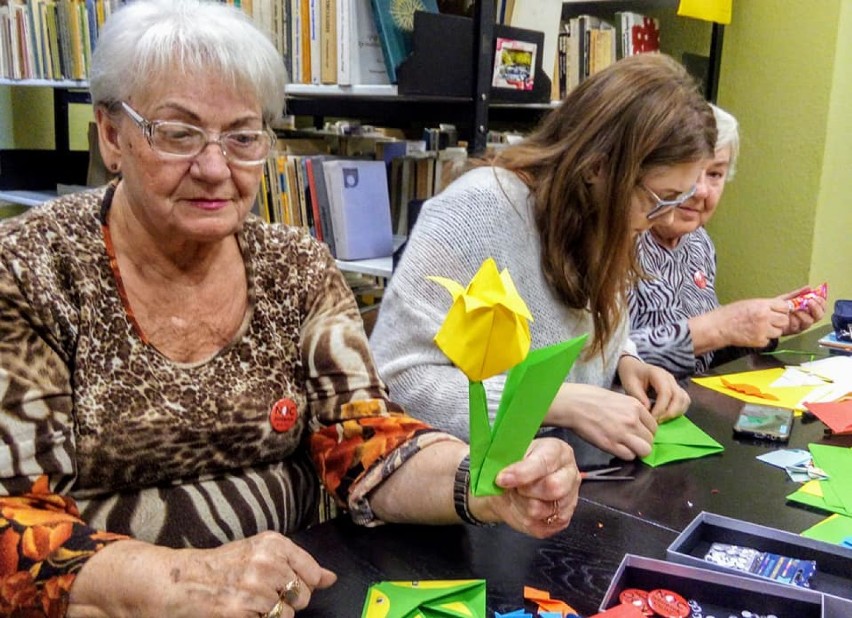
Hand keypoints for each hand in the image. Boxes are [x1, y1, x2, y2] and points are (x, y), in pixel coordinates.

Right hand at [69, 533, 336, 616]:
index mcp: (273, 543)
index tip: (280, 585)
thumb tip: (331, 577)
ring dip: (269, 615)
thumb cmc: (220, 568)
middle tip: (257, 596)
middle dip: (285, 601)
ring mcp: (254, 587)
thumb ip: (298, 565)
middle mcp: (267, 562)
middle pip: (302, 597)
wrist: (176, 582)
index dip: (299, 585)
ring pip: (287, 615)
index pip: (312, 573)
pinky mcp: (241, 611)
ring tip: (245, 604)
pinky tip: (238, 612)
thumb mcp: (260, 555)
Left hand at [471, 437, 579, 538]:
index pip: (544, 463)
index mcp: (558, 451)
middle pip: (553, 488)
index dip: (521, 473)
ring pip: (542, 510)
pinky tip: (523, 507)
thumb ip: (510, 461)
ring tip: (517, 495)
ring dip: (521, 505)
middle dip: (525, 490)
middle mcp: (570, 474)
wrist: (511, 486)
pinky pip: (540, 526)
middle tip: (513, 487)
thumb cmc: (515, 465)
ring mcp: (570, 498)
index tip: (501, 479)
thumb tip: (503, 475)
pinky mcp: (562, 520)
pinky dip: (525, 519)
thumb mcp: (510, 455)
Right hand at [547, 382, 656, 459]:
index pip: (654, 426)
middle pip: (650, 440)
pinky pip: (629, 456)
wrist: (573, 404)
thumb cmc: (590, 399)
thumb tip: (639, 423)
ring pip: (644, 450)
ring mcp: (622, 433)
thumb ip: (631, 410)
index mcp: (635, 406)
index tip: (639, 434)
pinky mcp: (611, 445)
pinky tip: (616, 448)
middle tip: (631, 442)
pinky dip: (624, 455)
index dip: (646, 432)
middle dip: (642, 442)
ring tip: (626, 447)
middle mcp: (632, 420)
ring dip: (636, 451)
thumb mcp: (618, 398)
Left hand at [618, 355, 690, 422]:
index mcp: (658, 374)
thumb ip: (639, 397)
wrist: (634, 367)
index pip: (665, 392)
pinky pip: (684, 401)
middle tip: (657, 422)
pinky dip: (678, 411)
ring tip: (661, 420)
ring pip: (684, 400)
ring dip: (675, 412)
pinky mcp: (676, 390)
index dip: (661, 408)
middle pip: (679, 397)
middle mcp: (670, 378)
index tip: (652, 418)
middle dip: (670, 412)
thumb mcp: (630, 385)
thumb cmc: (631, 375)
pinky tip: (666, 416)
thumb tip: (649, 411)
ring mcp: (675, 384)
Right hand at [698, 298, 789, 349]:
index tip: (779, 312)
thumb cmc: (730, 314)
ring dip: (772, 331)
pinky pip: (769, 340)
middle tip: (770, 321)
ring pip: (779, 332)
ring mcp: (763, 330)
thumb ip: (766, 305)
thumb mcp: (749, 303)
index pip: (784, 306)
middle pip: (784, 320)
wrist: (719, 327)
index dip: (782, 310)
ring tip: (760, 328)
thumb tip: (780, 306)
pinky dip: (764, 339)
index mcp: (762, 305)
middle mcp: (764, 317)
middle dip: (779, 321)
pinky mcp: (760, 341)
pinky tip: (754, 335)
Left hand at [779, 287, 826, 335]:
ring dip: (804, 314)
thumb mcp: (789, 298)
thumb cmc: (779, 307)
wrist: (767, 315)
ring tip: (797, 308)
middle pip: (819, 316)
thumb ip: (799, 293)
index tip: (817, 297)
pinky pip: (797, 326)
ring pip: (809, 321)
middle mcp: (807, 318)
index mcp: (809, 310)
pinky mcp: (793, 330)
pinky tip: (790, 314)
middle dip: (816, 308)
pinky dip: (794, 319)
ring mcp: (801, 325)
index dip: (822, 303)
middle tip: (810, 301)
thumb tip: (809, 287)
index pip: (822, 308)